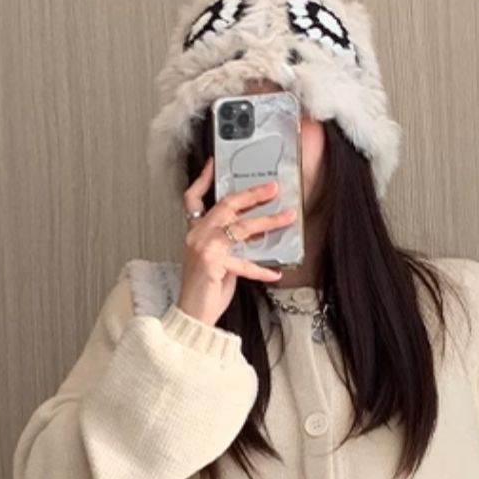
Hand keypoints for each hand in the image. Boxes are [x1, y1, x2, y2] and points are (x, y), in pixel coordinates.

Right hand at [177, 159, 297, 325]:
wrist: (192, 314)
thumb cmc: (204, 289)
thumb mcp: (216, 259)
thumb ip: (228, 243)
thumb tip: (254, 231)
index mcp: (195, 231)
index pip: (194, 198)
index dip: (203, 179)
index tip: (214, 163)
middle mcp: (197, 235)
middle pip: (227, 205)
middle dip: (252, 194)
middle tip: (273, 188)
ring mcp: (204, 248)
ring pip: (242, 228)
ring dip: (269, 221)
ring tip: (287, 218)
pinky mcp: (213, 263)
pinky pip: (245, 263)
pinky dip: (262, 269)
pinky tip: (275, 272)